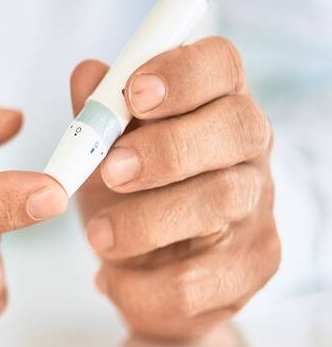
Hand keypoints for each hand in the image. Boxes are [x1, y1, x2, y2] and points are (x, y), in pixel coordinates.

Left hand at [73, 37, 279, 339]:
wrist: (142, 272)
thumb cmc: (128, 191)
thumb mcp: (102, 148)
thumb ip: (95, 112)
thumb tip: (88, 75)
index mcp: (212, 101)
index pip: (221, 63)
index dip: (182, 72)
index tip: (134, 94)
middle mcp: (248, 148)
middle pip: (236, 126)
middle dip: (167, 148)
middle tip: (110, 170)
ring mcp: (257, 207)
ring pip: (219, 202)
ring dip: (144, 221)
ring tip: (97, 235)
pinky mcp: (252, 266)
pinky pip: (198, 279)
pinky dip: (141, 283)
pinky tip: (112, 278)